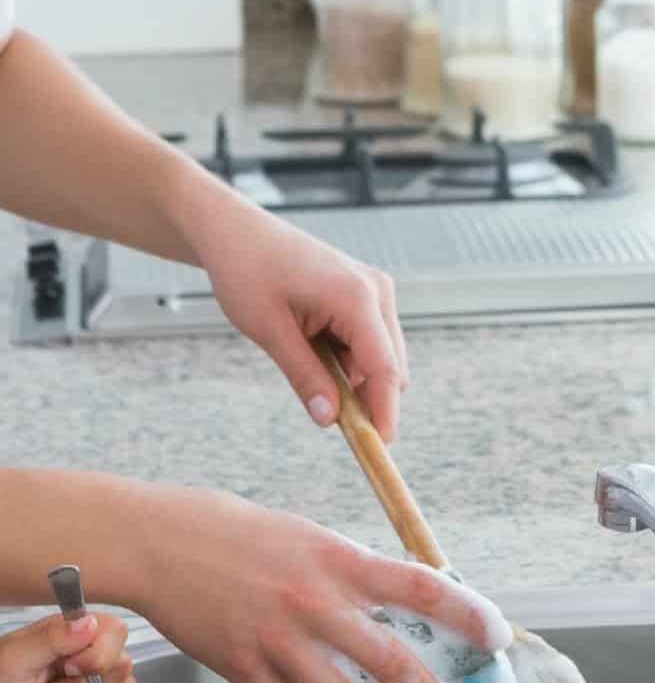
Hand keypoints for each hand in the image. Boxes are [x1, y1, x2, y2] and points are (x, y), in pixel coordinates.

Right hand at [132, 485, 511, 682]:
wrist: (164, 540)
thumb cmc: (238, 531)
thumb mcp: (307, 536)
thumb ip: (347, 570)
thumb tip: (392, 598)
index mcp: (339, 558)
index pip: (420, 585)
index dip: (466, 612)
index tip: (496, 632)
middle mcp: (317, 601)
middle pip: (389, 661)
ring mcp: (280, 640)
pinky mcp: (245, 668)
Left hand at [190, 191, 406, 439]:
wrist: (236, 232)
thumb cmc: (248, 272)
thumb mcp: (270, 330)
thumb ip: (304, 376)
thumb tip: (331, 421)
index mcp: (357, 297)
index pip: (384, 368)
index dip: (384, 413)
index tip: (378, 451)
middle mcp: (376, 290)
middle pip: (389, 366)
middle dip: (367, 398)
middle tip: (326, 419)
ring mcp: (373, 289)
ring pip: (379, 356)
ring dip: (353, 376)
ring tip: (302, 362)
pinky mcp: (364, 292)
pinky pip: (367, 340)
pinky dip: (347, 358)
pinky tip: (311, 346)